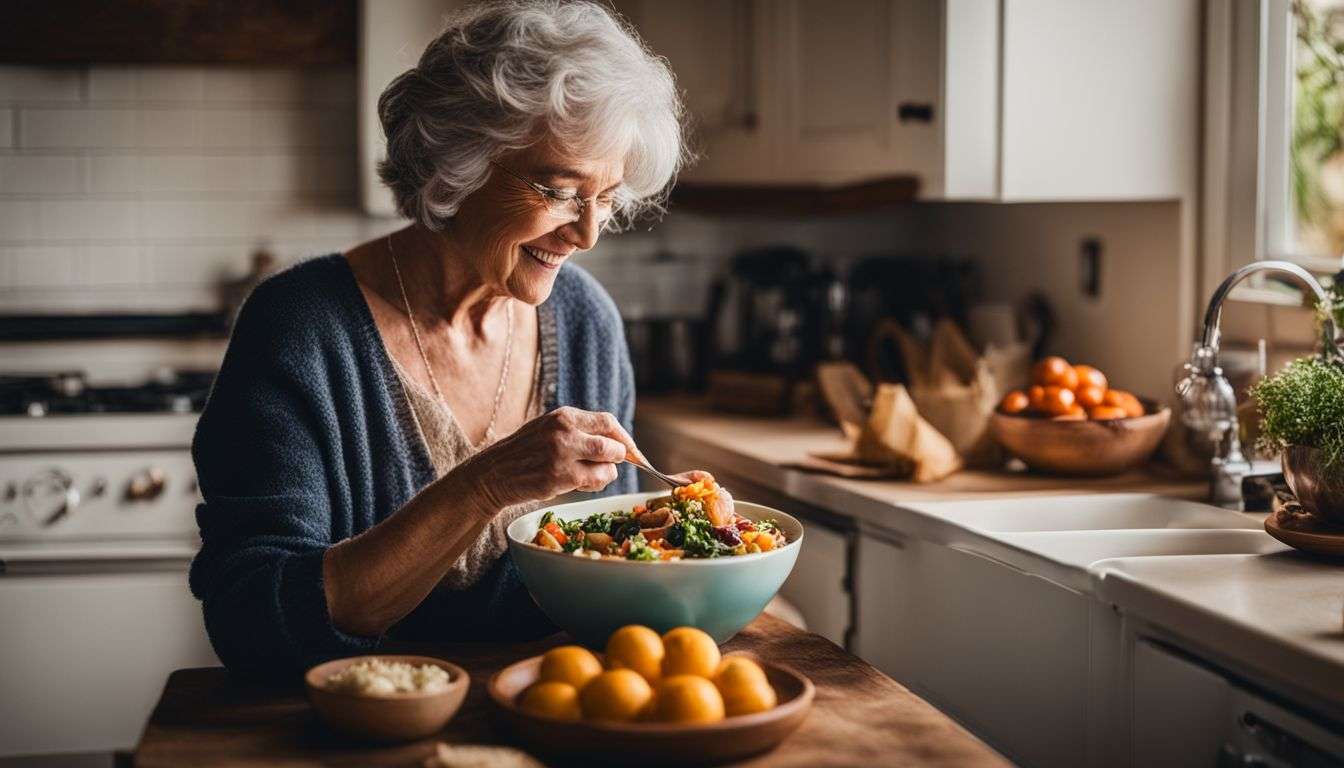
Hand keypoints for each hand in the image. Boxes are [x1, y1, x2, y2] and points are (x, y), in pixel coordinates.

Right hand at [459, 406, 639, 509]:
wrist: (493, 473)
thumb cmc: (526, 453)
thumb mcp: (549, 430)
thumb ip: (580, 432)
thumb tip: (620, 445)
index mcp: (564, 416)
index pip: (608, 422)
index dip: (623, 438)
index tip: (630, 451)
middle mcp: (564, 432)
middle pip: (613, 444)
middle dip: (618, 458)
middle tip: (607, 465)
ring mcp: (562, 455)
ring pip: (608, 465)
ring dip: (606, 473)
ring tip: (586, 475)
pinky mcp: (560, 477)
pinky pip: (595, 482)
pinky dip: (594, 484)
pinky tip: (576, 483)